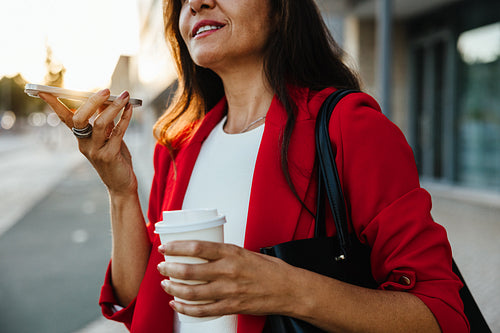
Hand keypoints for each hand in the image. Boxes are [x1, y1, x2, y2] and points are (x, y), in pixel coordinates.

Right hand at [39, 90, 137, 195]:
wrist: (121, 184)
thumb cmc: (115, 158)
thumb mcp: (108, 137)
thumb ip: (105, 120)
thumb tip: (105, 99)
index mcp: (81, 138)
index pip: (65, 118)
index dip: (55, 104)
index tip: (44, 91)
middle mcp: (84, 144)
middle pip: (80, 119)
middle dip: (92, 102)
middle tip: (106, 90)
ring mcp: (95, 151)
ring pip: (101, 123)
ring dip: (114, 107)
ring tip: (125, 96)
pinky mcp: (109, 156)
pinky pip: (117, 132)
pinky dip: (125, 118)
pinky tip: (130, 109)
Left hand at [157, 241, 300, 317]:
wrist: (288, 289)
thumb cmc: (270, 270)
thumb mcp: (246, 252)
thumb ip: (224, 254)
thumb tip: (203, 253)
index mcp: (231, 253)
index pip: (197, 247)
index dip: (177, 247)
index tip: (166, 247)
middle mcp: (228, 271)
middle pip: (189, 270)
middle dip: (170, 269)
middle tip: (162, 267)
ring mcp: (228, 291)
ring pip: (192, 292)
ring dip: (174, 289)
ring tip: (166, 285)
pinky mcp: (230, 306)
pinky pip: (202, 311)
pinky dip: (186, 308)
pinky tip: (177, 304)